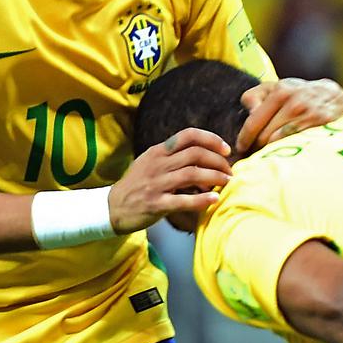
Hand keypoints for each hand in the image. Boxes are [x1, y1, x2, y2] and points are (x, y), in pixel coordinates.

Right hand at [108, 128, 232, 233]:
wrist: (112, 207)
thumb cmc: (138, 184)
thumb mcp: (151, 162)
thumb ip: (174, 156)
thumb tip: (205, 156)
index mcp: (159, 151)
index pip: (188, 135)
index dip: (211, 139)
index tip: (226, 149)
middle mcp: (158, 164)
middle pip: (195, 154)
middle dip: (218, 161)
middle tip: (230, 170)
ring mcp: (156, 184)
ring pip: (192, 174)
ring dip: (214, 177)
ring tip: (227, 182)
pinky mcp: (156, 204)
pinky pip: (183, 200)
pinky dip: (201, 199)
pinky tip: (214, 199)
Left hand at [236, 78, 342, 153]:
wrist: (334, 97)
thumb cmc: (298, 94)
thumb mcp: (276, 87)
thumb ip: (255, 96)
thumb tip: (249, 112)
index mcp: (280, 91)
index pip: (254, 122)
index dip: (244, 138)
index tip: (241, 147)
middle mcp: (295, 103)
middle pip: (265, 137)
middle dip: (256, 148)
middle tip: (254, 155)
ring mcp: (310, 117)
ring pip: (281, 145)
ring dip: (270, 154)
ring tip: (267, 158)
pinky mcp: (323, 129)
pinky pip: (298, 148)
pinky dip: (289, 155)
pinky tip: (285, 157)